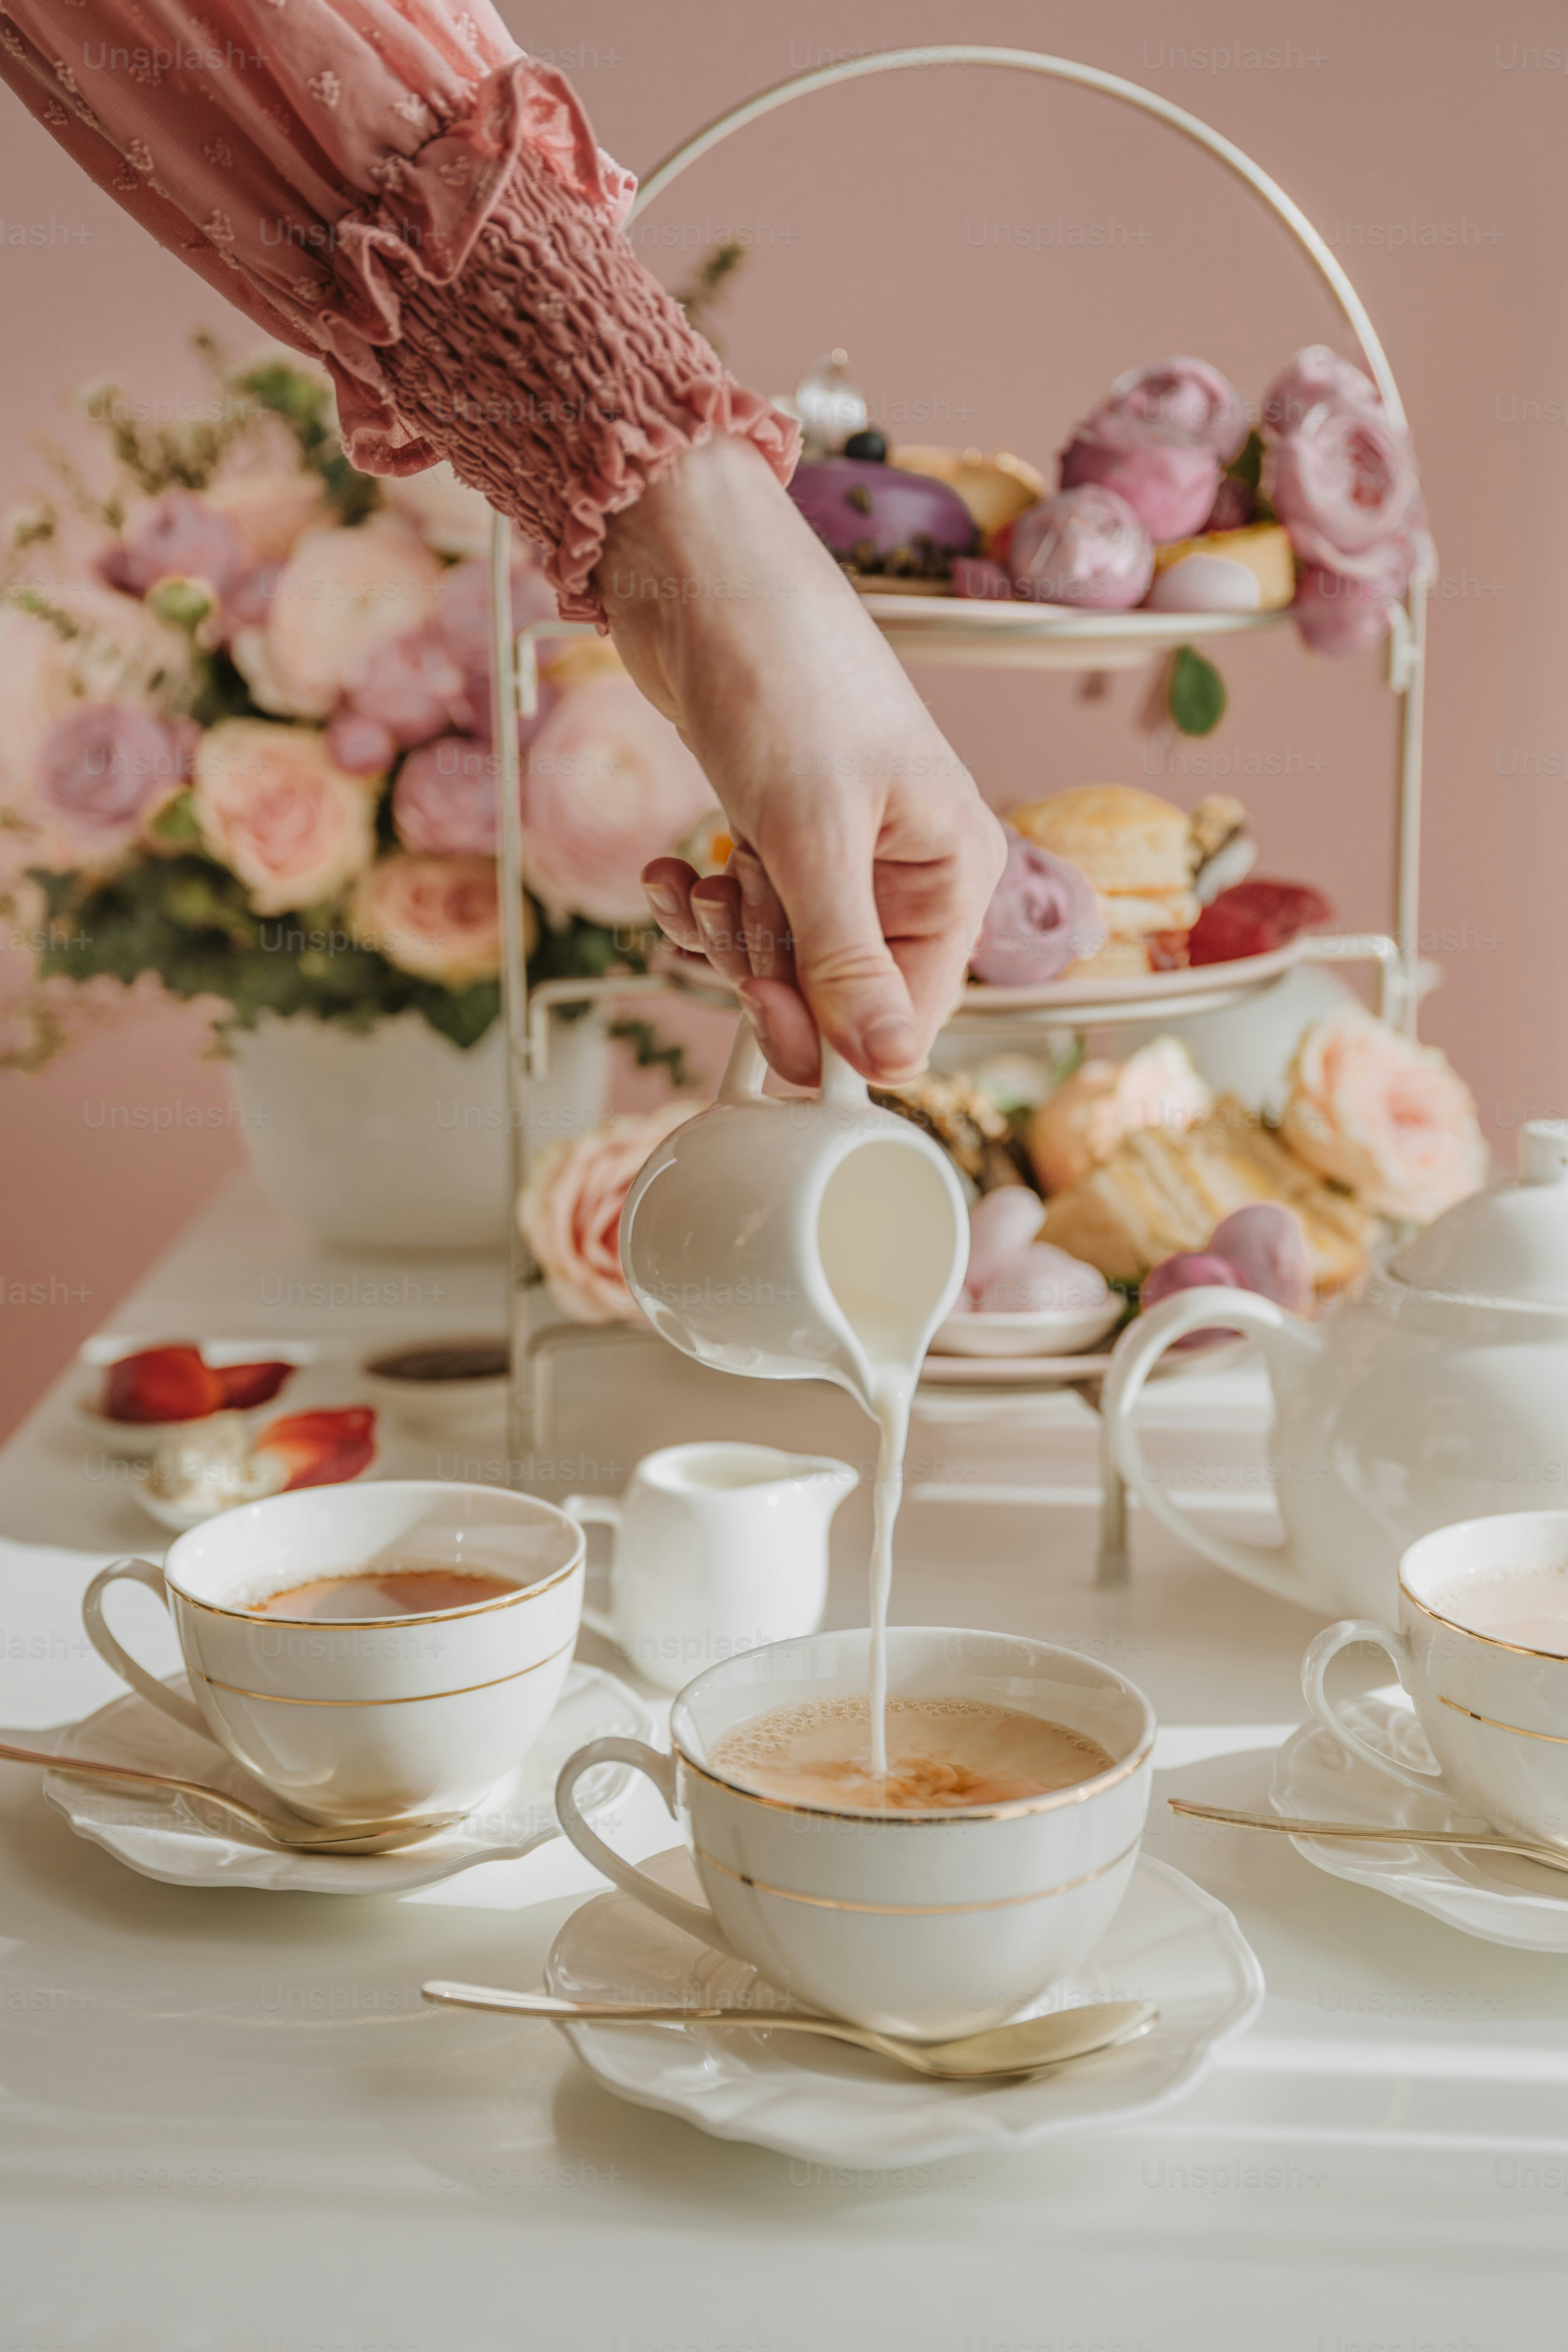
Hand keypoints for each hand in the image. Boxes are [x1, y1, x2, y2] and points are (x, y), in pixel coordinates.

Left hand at [597, 437, 1004, 1085]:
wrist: (703, 576)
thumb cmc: (780, 677)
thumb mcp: (813, 838)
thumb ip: (848, 961)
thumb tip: (890, 1065)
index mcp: (953, 870)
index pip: (910, 1013)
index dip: (832, 1037)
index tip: (764, 1025)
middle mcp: (908, 867)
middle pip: (836, 991)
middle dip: (765, 968)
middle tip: (724, 913)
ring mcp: (841, 852)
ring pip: (781, 958)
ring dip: (724, 935)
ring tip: (696, 879)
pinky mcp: (780, 834)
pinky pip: (745, 913)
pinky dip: (700, 904)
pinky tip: (671, 871)